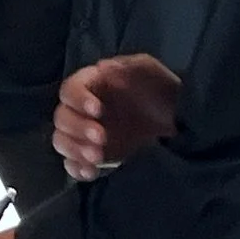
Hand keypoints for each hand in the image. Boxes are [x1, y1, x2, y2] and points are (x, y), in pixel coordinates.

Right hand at [54, 53, 180, 180]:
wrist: (177, 118)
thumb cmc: (160, 89)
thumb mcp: (147, 70)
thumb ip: (127, 66)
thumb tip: (102, 67)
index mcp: (90, 85)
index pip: (69, 90)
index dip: (78, 99)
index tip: (97, 110)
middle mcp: (81, 109)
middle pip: (62, 118)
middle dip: (78, 129)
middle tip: (101, 137)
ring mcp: (84, 134)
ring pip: (62, 141)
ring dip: (74, 149)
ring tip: (97, 157)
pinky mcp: (91, 156)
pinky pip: (72, 164)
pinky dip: (76, 169)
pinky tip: (91, 171)